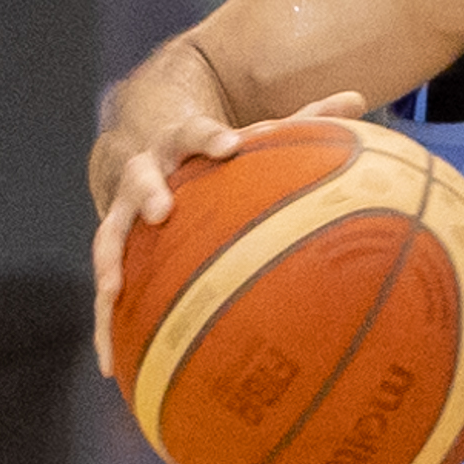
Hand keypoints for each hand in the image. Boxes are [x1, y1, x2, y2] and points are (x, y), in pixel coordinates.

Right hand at [89, 90, 366, 378]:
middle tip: (161, 209)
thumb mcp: (255, 135)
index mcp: (182, 145)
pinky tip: (109, 366)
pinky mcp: (116, 256)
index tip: (228, 146)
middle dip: (147, 191)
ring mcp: (123, 216)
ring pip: (109, 236)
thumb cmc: (216, 156)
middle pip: (139, 177)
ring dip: (109, 263)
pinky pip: (107, 293)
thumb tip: (358, 98)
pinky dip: (105, 326)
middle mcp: (145, 175)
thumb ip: (305, 118)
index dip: (209, 139)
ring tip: (112, 292)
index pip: (194, 134)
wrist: (149, 158)